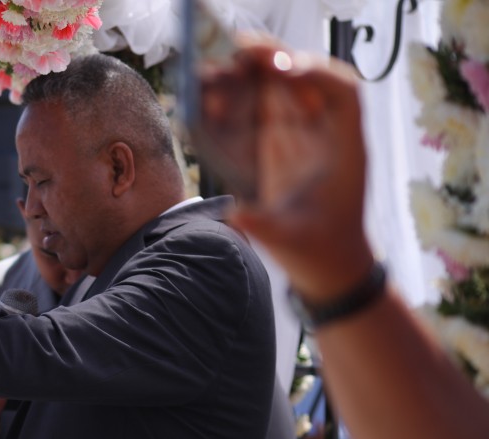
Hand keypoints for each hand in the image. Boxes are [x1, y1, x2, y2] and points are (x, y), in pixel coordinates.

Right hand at [198, 42, 373, 301]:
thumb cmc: (319, 254)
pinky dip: (241, 97)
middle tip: (236, 49)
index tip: (285, 70)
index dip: (317, 73)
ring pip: (281, 88)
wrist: (329, 267)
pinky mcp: (283, 146)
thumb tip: (237, 212)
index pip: (343, 93)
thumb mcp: (292, 242)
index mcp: (344, 150)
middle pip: (304, 78)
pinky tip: (214, 95)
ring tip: (216, 68)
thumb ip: (266, 226)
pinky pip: (263, 110)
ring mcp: (304, 138)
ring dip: (250, 74)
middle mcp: (325, 135)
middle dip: (272, 59)